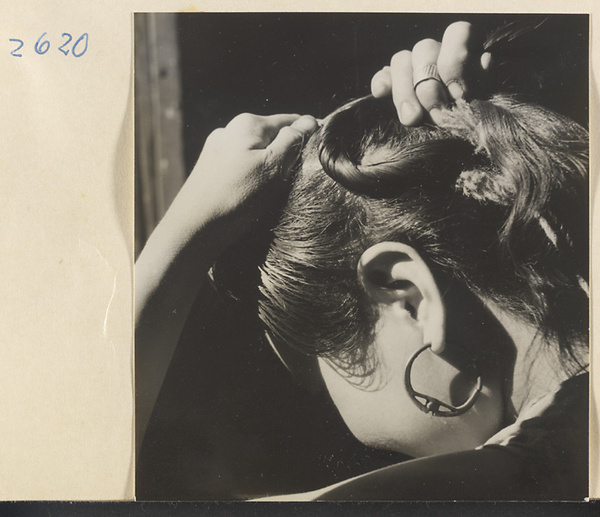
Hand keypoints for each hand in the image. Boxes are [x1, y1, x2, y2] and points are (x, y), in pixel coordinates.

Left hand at [174, 112, 317, 247]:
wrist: (193, 229)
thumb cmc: (236, 198)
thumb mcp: (273, 167)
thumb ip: (293, 141)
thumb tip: (310, 121)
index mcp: (248, 124)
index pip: (291, 120)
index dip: (308, 137)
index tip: (318, 159)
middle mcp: (229, 130)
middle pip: (272, 136)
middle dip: (286, 153)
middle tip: (296, 179)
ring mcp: (216, 150)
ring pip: (256, 153)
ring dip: (269, 166)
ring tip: (273, 190)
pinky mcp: (210, 170)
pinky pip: (241, 167)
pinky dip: (252, 176)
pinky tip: (252, 195)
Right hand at [370, 21, 491, 125]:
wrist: (457, 154)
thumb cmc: (473, 126)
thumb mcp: (485, 105)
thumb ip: (485, 84)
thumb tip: (484, 62)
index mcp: (465, 52)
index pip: (457, 33)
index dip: (455, 62)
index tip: (459, 95)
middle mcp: (438, 54)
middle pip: (424, 49)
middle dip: (429, 86)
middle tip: (437, 115)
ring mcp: (413, 69)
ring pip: (401, 61)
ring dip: (405, 91)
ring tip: (412, 119)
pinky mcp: (393, 85)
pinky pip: (382, 76)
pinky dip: (381, 83)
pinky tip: (380, 94)